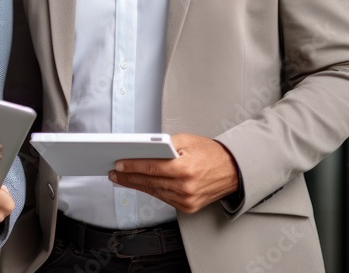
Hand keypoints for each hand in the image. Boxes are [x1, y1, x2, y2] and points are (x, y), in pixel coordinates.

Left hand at [107, 133, 239, 213]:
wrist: (233, 171)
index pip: (151, 167)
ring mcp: (187, 200)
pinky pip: (164, 198)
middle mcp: (186, 187)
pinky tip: (140, 185)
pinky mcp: (188, 207)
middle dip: (129, 177)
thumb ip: (165, 145)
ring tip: (122, 178)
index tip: (119, 163)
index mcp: (185, 169)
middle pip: (149, 181)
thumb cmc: (211, 154)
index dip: (132, 166)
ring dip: (136, 185)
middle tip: (115, 172)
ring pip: (154, 192)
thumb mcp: (188, 141)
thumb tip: (143, 150)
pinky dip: (151, 191)